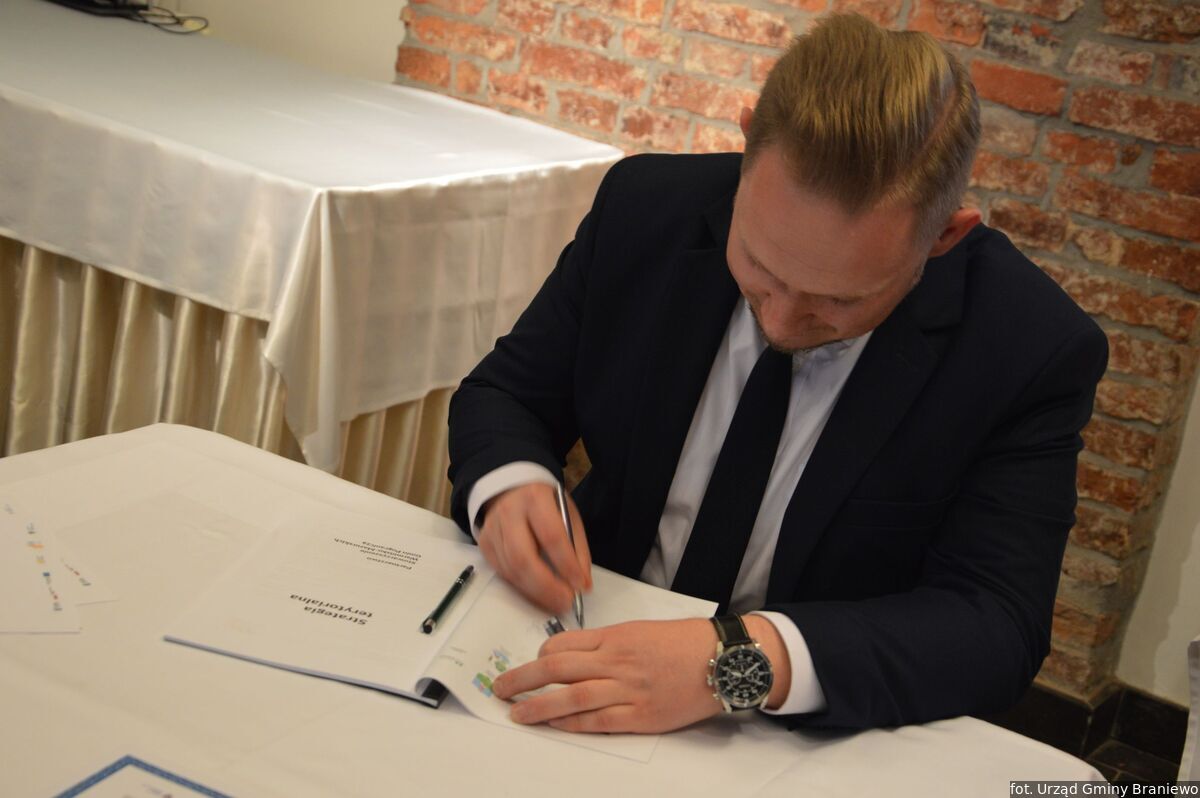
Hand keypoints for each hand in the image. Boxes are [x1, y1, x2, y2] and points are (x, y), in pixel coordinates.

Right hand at [478, 482, 591, 614]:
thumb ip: (577, 547)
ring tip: (555, 602)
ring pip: (510, 569)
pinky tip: (537, 592)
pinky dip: (522, 587)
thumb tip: (582, 583)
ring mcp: (492, 529)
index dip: (566, 564)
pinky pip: (502, 572)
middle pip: (523, 558)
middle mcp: (509, 513)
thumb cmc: (546, 504)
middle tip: (565, 602)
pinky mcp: (484, 544)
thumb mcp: (568, 514)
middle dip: (546, 586)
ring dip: (535, 592)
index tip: (580, 586)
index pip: (551, 536)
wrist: (511, 489)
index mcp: (536, 499)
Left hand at [492, 619, 721, 733]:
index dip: (539, 655)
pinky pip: (597, 721)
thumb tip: (577, 655)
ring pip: (570, 697)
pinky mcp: (640, 717)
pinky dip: (571, 724)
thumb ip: (609, 642)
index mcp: (615, 637)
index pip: (563, 644)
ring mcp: (628, 690)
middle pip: (556, 669)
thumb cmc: (685, 643)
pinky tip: (553, 725)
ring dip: (538, 706)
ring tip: (517, 713)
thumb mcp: (642, 630)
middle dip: (523, 679)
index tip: (531, 664)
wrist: (723, 660)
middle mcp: (616, 662)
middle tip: (501, 688)